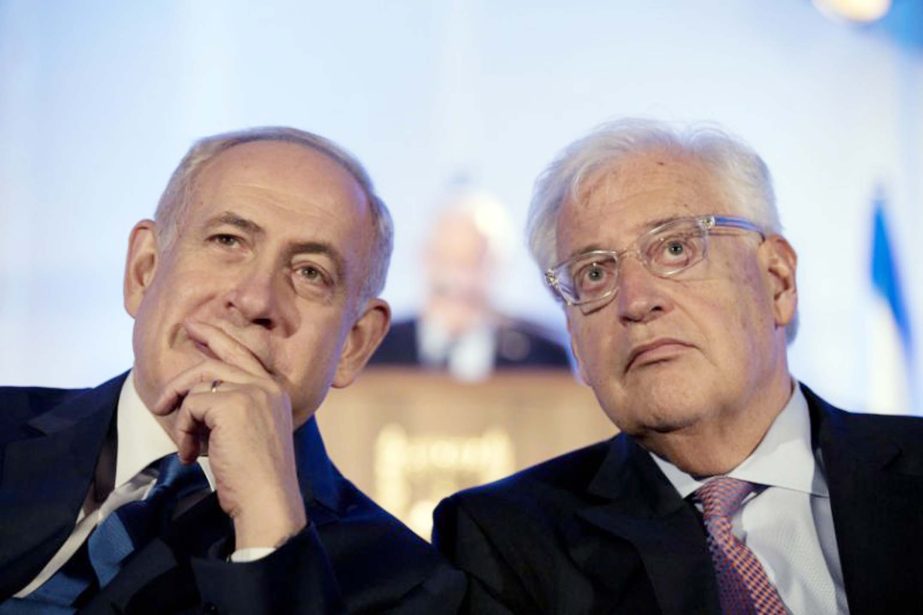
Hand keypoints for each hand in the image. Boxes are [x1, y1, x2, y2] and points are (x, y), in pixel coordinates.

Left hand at [151, 320, 306, 548]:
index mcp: (275, 391)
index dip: (217, 337)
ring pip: (198, 383)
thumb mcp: (250, 433)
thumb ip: (233, 408)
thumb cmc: (256, 476)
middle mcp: (266, 385)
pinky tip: (193, 454)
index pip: (243, 353)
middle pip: (214, 363)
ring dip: (181, 415)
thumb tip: (195, 396)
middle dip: (181, 379)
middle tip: (160, 402)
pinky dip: (184, 430)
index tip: (195, 327)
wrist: (267, 498)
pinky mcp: (231, 403)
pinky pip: (191, 406)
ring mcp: (251, 391)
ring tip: (184, 443)